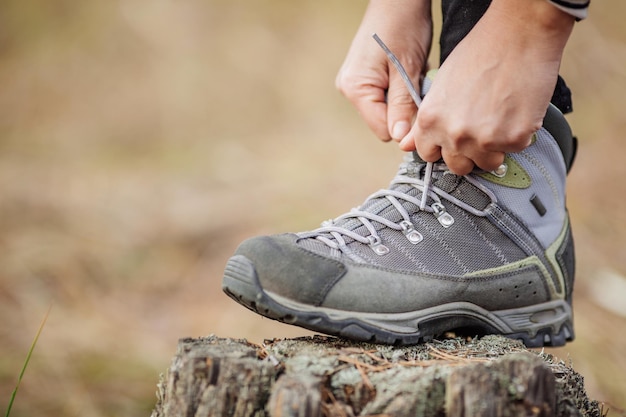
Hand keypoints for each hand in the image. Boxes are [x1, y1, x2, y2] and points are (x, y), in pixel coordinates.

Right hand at [336, 0, 432, 141]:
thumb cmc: (403, 25)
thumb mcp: (407, 69)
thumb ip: (403, 106)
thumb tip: (401, 140)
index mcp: (355, 89)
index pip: (383, 130)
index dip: (406, 125)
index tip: (423, 109)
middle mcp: (349, 89)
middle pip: (383, 122)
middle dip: (405, 110)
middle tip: (418, 84)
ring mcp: (354, 83)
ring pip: (386, 111)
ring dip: (404, 100)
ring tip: (411, 75)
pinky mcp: (363, 78)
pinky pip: (385, 97)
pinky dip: (399, 90)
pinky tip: (405, 72)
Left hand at [399, 0, 574, 174]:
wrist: (519, 34)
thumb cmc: (479, 52)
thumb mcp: (440, 85)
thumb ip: (424, 121)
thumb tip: (405, 145)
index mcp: (430, 121)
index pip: (428, 154)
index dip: (442, 147)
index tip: (452, 138)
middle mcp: (454, 135)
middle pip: (458, 166)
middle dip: (468, 153)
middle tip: (480, 130)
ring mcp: (484, 140)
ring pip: (488, 163)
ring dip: (494, 148)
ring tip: (500, 118)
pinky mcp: (514, 138)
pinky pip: (515, 149)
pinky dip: (518, 134)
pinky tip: (516, 109)